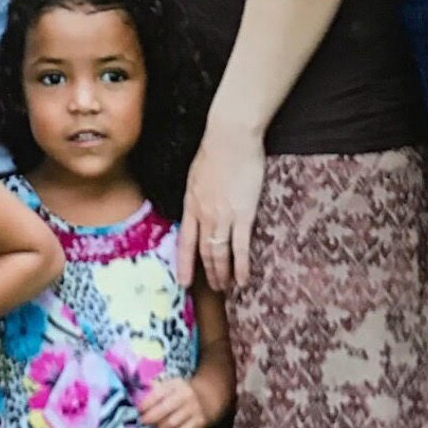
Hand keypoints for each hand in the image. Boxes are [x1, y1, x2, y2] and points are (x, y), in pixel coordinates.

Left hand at [137, 376, 209, 427]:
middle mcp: (186, 396)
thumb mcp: (169, 385)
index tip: (138, 410)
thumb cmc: (179, 392)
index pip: (158, 394)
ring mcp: (194, 410)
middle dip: (150, 418)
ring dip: (159, 427)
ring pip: (171, 423)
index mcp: (176, 385)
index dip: (146, 403)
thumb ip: (154, 389)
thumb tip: (136, 396)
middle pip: (164, 409)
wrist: (205, 398)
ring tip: (154, 427)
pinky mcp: (199, 422)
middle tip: (143, 422)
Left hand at [178, 123, 265, 292]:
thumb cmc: (216, 149)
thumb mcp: (196, 174)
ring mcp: (223, 217)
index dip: (184, 264)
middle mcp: (204, 215)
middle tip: (214, 289)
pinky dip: (241, 266)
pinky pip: (240, 247)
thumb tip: (201, 203)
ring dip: (223, 274)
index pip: (185, 241)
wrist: (230, 137)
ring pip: (219, 254)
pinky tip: (244, 279)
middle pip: (204, 252)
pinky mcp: (243, 214)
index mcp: (191, 204)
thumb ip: (198, 193)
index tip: (184, 281)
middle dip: (208, 273)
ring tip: (227, 287)